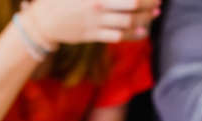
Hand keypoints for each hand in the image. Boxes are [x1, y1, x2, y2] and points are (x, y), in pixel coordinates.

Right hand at [29, 0, 160, 44]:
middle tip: (158, 2)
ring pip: (127, 21)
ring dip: (144, 18)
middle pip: (132, 4)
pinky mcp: (92, 35)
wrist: (43, 22)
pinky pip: (117, 36)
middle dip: (148, 3)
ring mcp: (95, 21)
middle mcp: (98, 4)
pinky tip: (142, 32)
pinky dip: (132, 34)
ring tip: (153, 15)